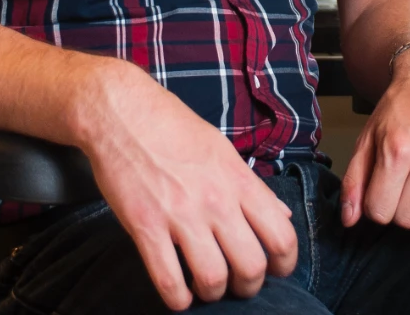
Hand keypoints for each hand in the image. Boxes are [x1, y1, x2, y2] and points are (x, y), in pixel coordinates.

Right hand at [76, 58, 298, 309]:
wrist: (124, 114)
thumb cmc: (174, 128)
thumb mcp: (223, 150)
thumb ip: (252, 186)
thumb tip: (282, 215)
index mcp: (239, 180)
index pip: (281, 234)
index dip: (285, 263)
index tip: (277, 270)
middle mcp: (216, 199)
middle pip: (251, 266)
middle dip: (249, 287)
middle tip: (239, 285)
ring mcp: (180, 215)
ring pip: (213, 280)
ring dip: (213, 294)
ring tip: (206, 286)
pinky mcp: (145, 227)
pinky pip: (168, 281)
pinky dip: (177, 299)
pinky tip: (178, 293)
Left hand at [340, 45, 409, 229]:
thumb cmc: (400, 106)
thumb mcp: (367, 138)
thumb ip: (354, 180)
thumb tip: (349, 218)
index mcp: (398, 150)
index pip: (380, 212)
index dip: (376, 204)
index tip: (381, 189)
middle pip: (408, 220)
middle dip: (399, 207)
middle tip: (401, 184)